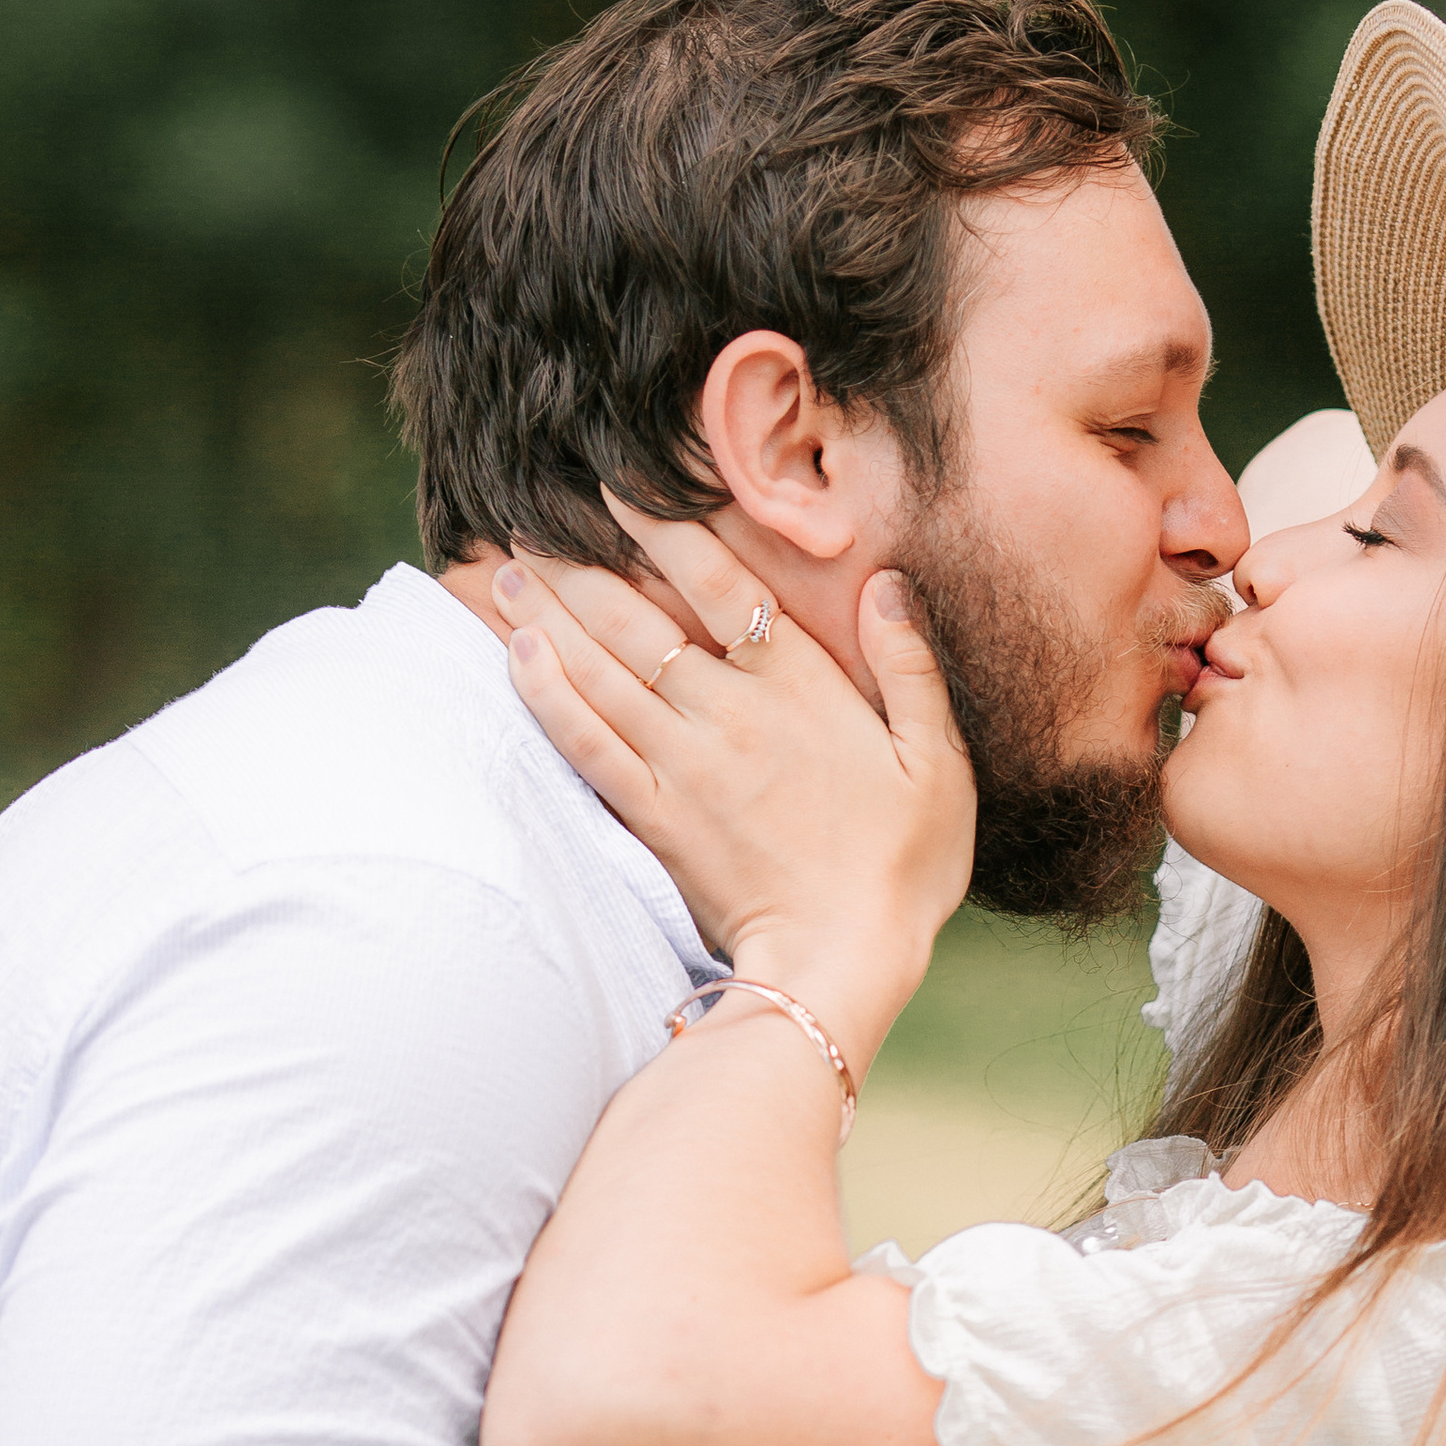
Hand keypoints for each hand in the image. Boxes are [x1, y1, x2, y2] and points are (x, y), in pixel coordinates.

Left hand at [496, 504, 975, 1071]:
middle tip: (530, 515)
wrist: (843, 962)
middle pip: (635, 617)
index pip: (716, 580)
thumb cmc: (905, 865)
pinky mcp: (653, 817)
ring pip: (599, 670)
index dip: (660, 524)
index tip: (615, 483)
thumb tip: (887, 584)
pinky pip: (586, 743)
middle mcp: (728, 712)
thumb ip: (910, 667)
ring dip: (546, 613)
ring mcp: (682, 765)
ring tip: (506, 567)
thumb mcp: (940, 762)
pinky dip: (547, 694)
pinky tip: (517, 655)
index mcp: (798, 684)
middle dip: (578, 561)